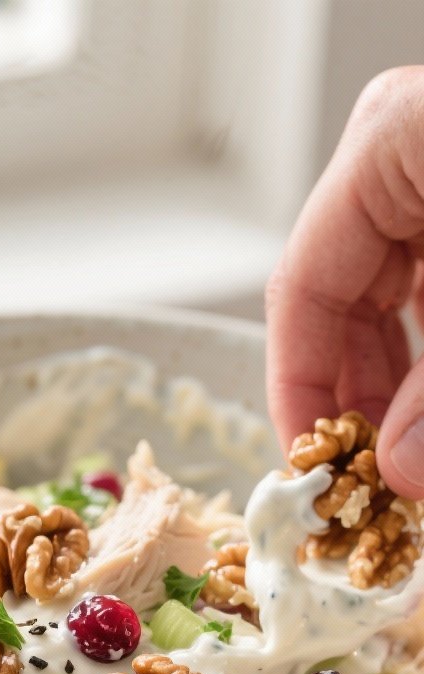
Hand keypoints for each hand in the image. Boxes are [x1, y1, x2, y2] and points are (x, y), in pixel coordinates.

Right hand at [266, 66, 423, 497]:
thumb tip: (400, 474)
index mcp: (384, 149)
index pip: (299, 293)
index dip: (297, 396)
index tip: (310, 475)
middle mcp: (397, 162)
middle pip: (336, 308)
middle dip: (352, 406)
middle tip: (360, 488)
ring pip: (383, 312)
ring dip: (390, 396)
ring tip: (395, 470)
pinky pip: (421, 298)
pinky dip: (421, 366)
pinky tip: (421, 424)